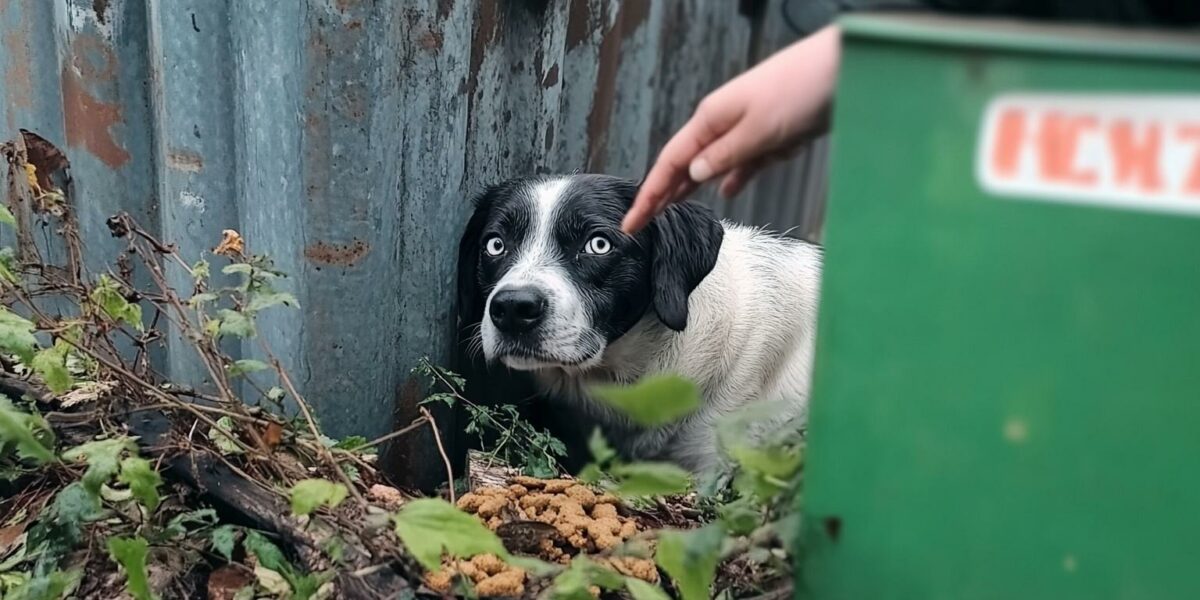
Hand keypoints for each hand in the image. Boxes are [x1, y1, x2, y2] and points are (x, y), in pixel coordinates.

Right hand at [622, 25, 840, 233]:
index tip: (632, 222)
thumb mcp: (758, 131)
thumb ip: (725, 156)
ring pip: (713, 164)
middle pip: (685, 165)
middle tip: (640, 224)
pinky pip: (744, 162)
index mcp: (711, 120)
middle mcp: (723, 124)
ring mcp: (747, 128)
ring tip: (670, 210)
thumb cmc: (800, 91)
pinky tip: (727, 192)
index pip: (670, 163)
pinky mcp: (771, 134)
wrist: (843, 69)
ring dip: (692, 187)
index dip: (649, 194)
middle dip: (662, 194)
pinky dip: (734, 177)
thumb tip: (693, 174)